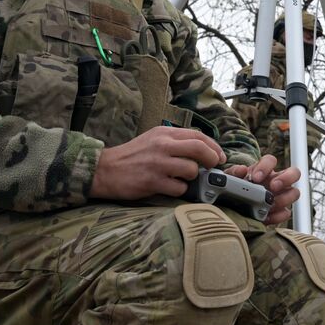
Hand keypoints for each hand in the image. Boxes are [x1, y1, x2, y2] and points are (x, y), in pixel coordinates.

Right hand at [92, 127, 225, 200]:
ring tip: (182, 178)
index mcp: (164, 134)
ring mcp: (157, 164)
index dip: (214, 147)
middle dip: (212, 159)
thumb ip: (176, 142)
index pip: (198, 136)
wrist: (104, 169)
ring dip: (192, 177)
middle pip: (199, 149)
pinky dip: (179, 190)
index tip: (219, 157)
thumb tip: (203, 150)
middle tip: (213, 167)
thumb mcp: (154, 139)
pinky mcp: (152, 182)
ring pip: (191, 170)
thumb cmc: (132, 156)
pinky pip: (179, 188)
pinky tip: (170, 187)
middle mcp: (162, 146)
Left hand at [227, 154, 301, 225]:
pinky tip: (267, 217)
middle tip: (273, 187)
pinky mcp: (279, 212)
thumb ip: (233, 173)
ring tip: (270, 205)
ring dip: (284, 198)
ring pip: (295, 192)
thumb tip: (242, 170)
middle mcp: (276, 180)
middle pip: (294, 173)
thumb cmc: (233, 190)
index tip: (256, 178)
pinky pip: (286, 213)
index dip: (266, 167)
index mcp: (264, 170)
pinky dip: (278, 216)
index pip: (271, 160)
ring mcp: (281, 196)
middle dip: (286, 179)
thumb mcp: (229, 180)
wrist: (231, 209)